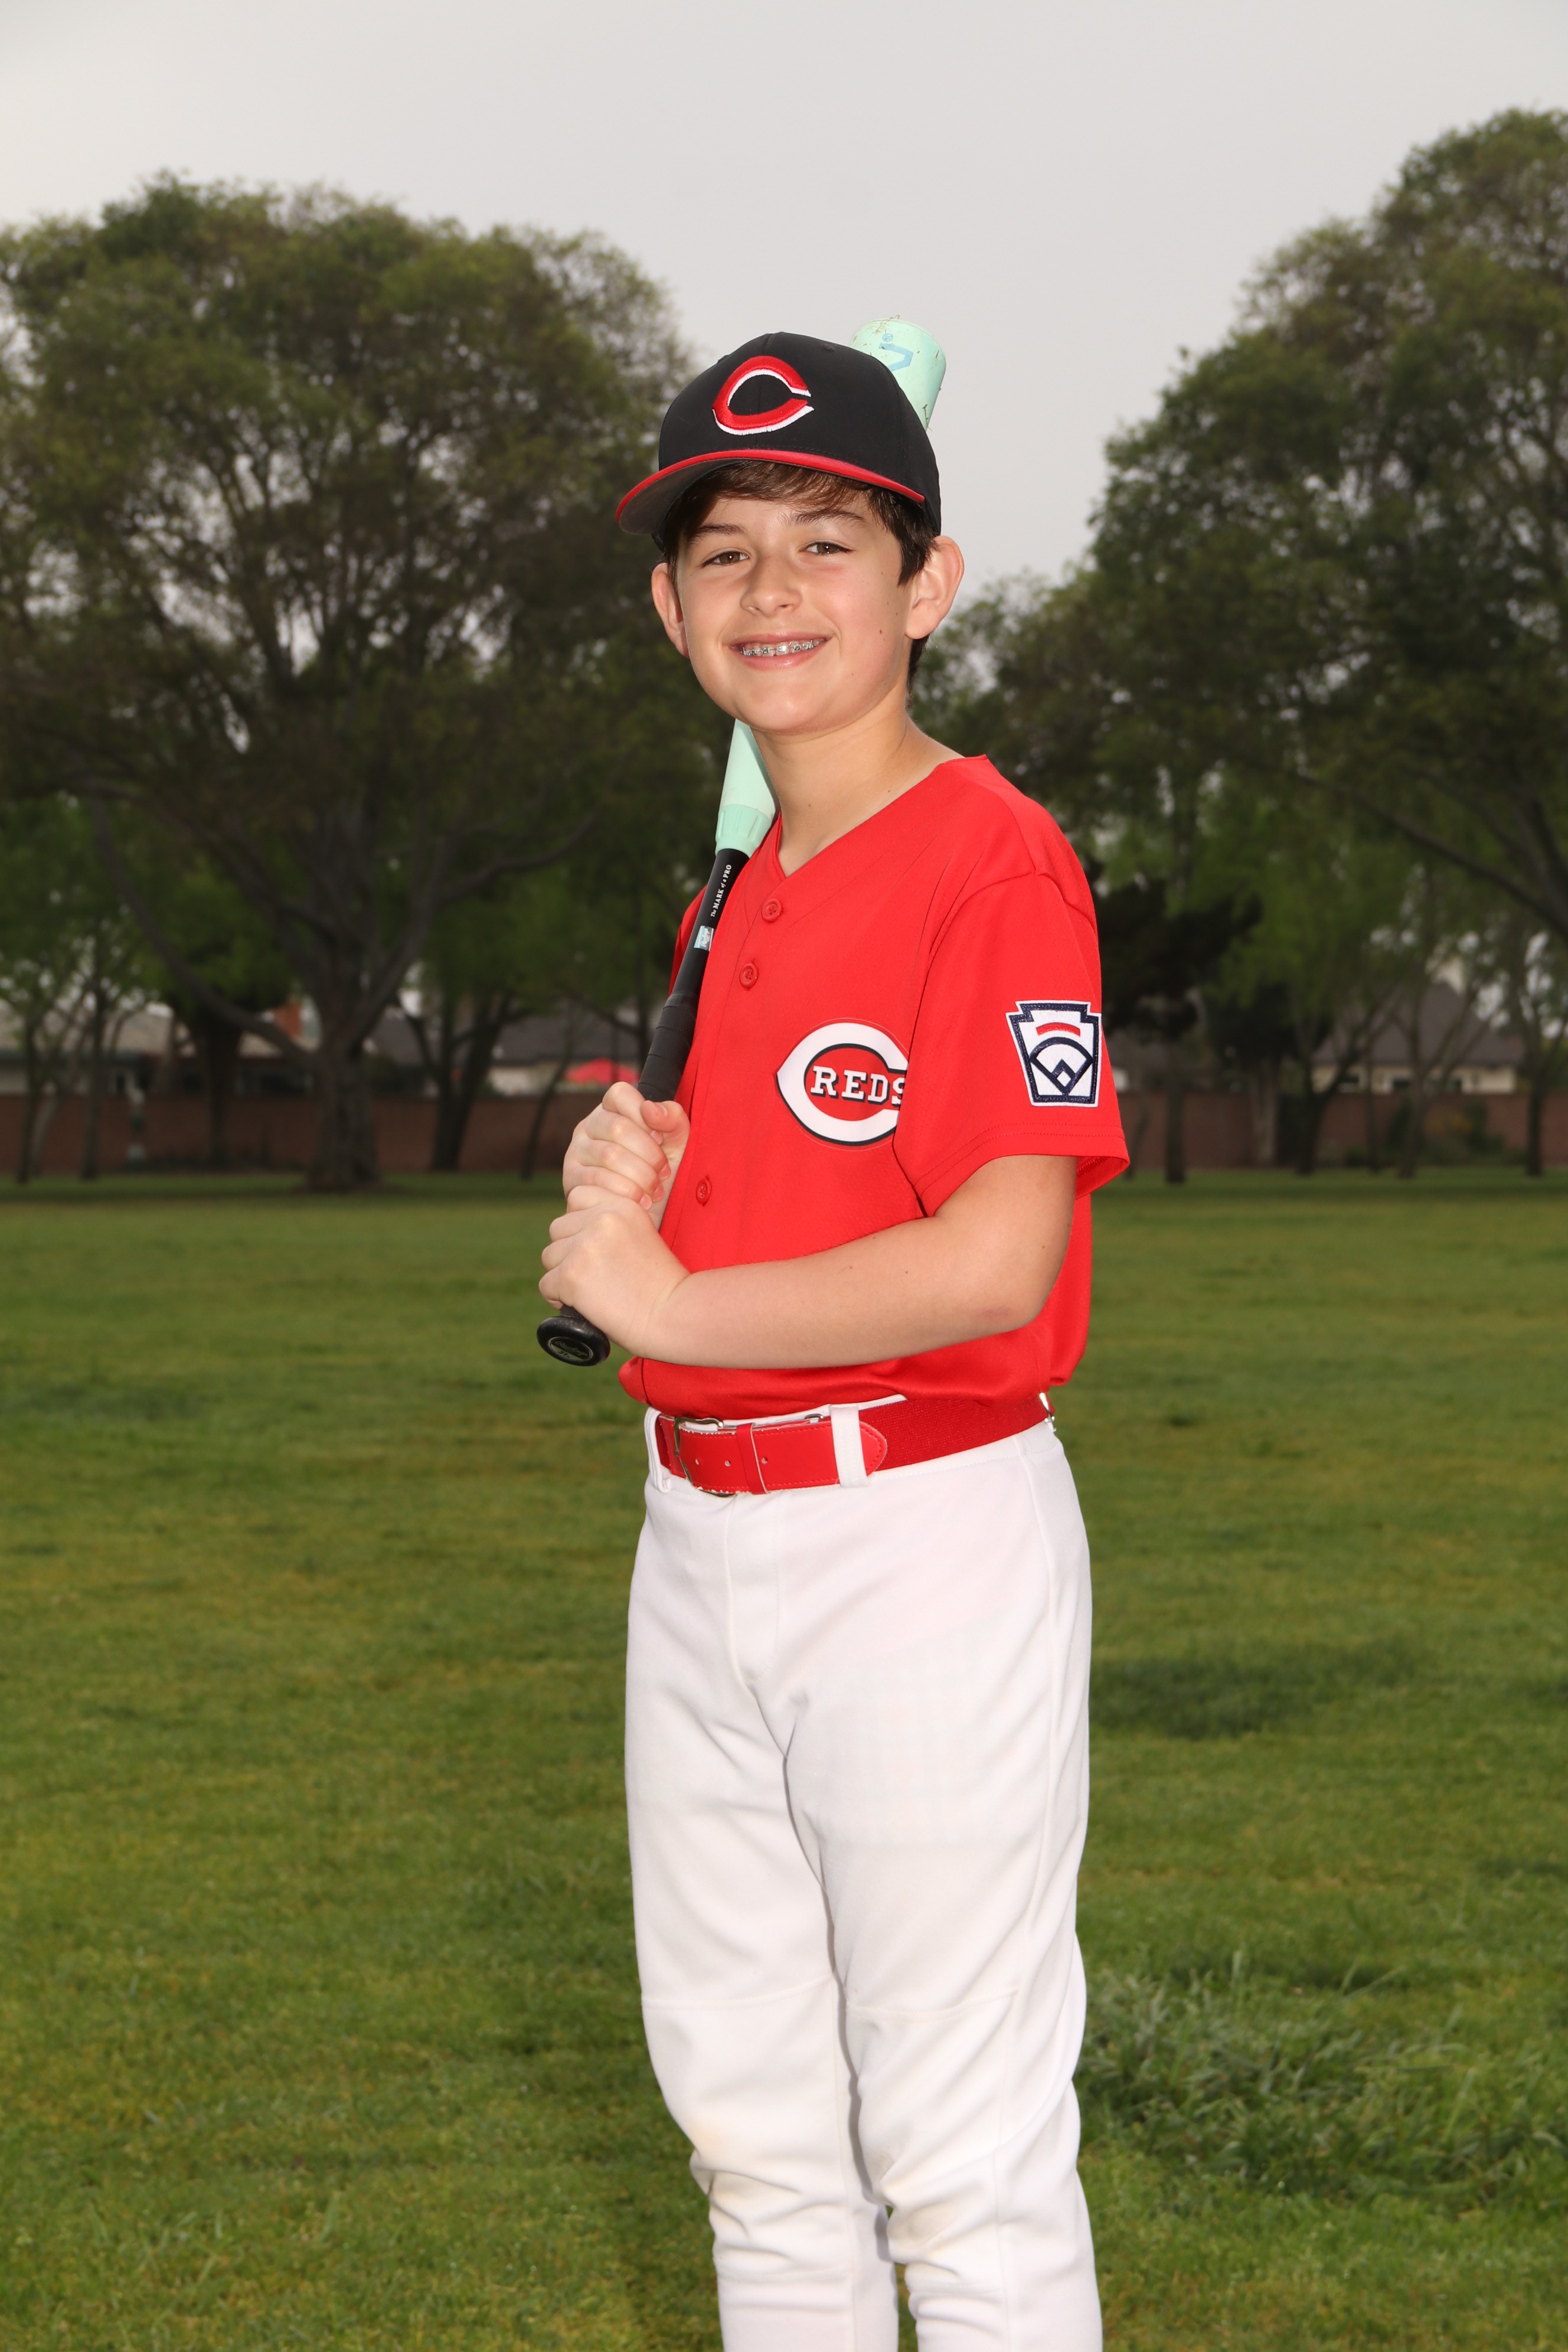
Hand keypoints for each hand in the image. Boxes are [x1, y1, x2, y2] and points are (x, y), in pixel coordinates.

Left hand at [539, 1186, 690, 1354]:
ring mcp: (584, 1246)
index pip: (577, 1196)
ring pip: (550, 1256)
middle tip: (592, 1274)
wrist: (673, 1315)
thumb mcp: (642, 1236)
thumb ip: (611, 1227)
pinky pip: (546, 1284)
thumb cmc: (661, 1285)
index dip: (580, 1224)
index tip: (595, 1247)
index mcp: (622, 1205)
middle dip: (569, 1251)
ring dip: (563, 1274)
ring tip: (589, 1291)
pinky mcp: (571, 1275)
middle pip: (559, 1228)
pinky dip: (558, 1298)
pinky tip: (582, 1305)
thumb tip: (574, 1234)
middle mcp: (601, 1219)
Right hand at [561, 1082, 689, 1228]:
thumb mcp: (675, 1145)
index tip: (661, 1139)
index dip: (644, 1115)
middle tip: (664, 1173)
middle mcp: (589, 1126)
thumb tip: (650, 1108)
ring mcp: (576, 1151)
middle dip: (649, 1154)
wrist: (641, 1217)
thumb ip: (673, 1119)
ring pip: (609, 1155)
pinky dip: (626, 1191)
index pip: (620, 1094)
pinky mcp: (571, 1178)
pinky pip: (598, 1179)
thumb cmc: (657, 1175)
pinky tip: (640, 1202)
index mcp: (612, 1111)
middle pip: (618, 1127)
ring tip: (655, 1191)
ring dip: (640, 1176)